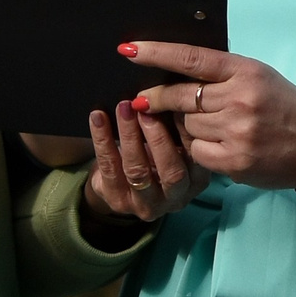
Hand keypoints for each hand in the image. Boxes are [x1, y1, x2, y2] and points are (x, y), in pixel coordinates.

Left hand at [81, 97, 199, 224]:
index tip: (175, 102)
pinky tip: (98, 118)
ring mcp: (146, 203)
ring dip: (130, 135)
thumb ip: (178, 128)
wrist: (122, 184)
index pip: (197, 156)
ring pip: (138, 171)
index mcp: (196, 180)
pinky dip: (103, 139)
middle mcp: (176, 197)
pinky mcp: (118, 200)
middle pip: (171, 171)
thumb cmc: (156, 155)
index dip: (187, 130)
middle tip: (146, 109)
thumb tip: (172, 93)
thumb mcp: (174, 146)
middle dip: (158, 137)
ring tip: (123, 108)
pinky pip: (109, 168)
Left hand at [122, 43, 295, 193]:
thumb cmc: (282, 105)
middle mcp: (240, 99)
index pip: (192, 58)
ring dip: (186, 126)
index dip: (156, 53)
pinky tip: (217, 145)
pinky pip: (196, 150)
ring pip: (186, 125)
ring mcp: (237, 131)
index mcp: (245, 71)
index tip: (128, 50)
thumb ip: (219, 73)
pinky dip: (198, 148)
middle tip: (143, 101)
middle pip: (180, 97)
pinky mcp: (234, 160)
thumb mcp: (256, 76)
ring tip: (210, 126)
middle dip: (157, 99)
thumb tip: (171, 74)